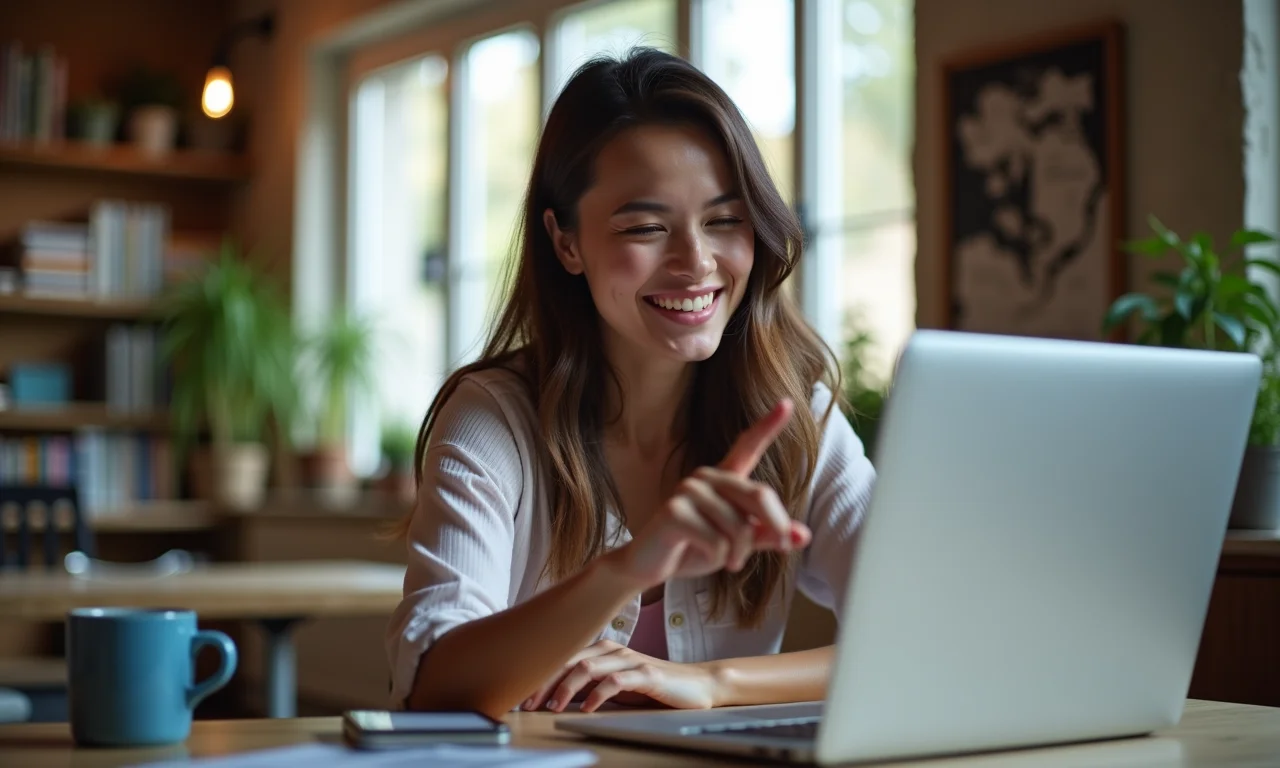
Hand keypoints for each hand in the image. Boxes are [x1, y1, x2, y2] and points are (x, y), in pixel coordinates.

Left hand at [523, 639, 717, 712]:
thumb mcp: (615, 686)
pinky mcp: (646, 674)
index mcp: (602, 649)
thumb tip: (552, 698)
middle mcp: (613, 649)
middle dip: (544, 683)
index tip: (520, 696)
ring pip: (587, 668)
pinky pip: (615, 682)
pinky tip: (587, 709)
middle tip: (527, 704)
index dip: (539, 676)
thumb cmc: (653, 687)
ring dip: (565, 689)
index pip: (562, 657)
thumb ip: (589, 685)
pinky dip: (596, 695)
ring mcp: (629, 660)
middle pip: (568, 660)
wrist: (697, 685)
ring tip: (552, 707)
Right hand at [606, 400, 811, 587]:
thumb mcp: (738, 543)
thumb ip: (768, 535)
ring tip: (724, 559)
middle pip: (760, 496)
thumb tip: (805, 536)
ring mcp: (689, 490)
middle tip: (775, 549)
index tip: (787, 403)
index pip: (748, 446)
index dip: (768, 425)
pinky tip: (700, 554)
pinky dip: (718, 557)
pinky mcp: (674, 510)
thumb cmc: (695, 549)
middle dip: (774, 529)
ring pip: (739, 528)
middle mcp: (707, 476)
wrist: (650, 565)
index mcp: (724, 478)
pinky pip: (717, 542)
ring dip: (738, 554)